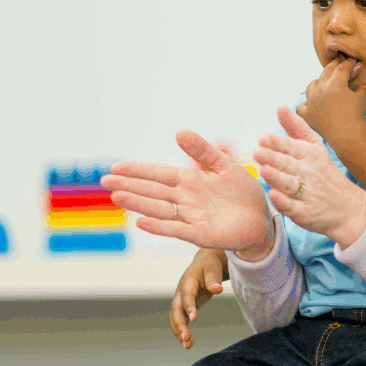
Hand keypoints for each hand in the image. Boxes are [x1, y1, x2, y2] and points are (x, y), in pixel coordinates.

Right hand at [101, 130, 273, 255]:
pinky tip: (141, 221)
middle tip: (104, 181)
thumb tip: (178, 132)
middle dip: (129, 185)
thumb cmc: (242, 192)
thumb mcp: (224, 165)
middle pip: (152, 191)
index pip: (158, 174)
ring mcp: (190, 217)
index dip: (138, 170)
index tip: (116, 167)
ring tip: (117, 197)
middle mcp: (185, 199)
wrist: (260, 218)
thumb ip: (203, 151)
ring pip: (159, 209)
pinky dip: (159, 226)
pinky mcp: (200, 234)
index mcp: (189, 181)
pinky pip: (176, 229)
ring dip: (138, 203)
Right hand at [171, 248, 227, 347]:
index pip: (186, 295)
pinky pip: (181, 320)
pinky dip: (183, 331)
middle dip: (179, 324)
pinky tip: (189, 343)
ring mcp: (181, 300)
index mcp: (187, 281)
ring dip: (179, 331)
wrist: (204, 264)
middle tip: (186, 338)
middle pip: (176, 309)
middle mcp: (181, 292)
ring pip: (176, 318)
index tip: (194, 319)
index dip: (189, 307)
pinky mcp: (185, 307)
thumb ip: (213, 279)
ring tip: (188, 345)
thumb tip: (217, 289)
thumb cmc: (209, 266)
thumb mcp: (212, 268)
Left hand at [254, 105, 365, 247]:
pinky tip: (274, 196)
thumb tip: (280, 106)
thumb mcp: (315, 147)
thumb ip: (295, 127)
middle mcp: (309, 173)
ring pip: (289, 184)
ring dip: (277, 177)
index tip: (263, 138)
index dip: (277, 142)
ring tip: (264, 170)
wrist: (349, 207)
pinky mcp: (306, 212)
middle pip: (288, 164)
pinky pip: (293, 207)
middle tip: (258, 152)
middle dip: (273, 158)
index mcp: (310, 155)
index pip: (291, 146)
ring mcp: (308, 194)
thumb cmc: (326, 173)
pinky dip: (284, 202)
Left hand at [297, 58, 365, 146]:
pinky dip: (306, 104)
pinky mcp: (307, 115)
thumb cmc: (357, 115)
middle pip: (326, 73)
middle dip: (334, 67)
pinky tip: (311, 104)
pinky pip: (302, 106)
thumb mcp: (362, 98)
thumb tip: (363, 86)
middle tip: (339, 65)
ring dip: (317, 83)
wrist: (348, 135)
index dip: (348, 63)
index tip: (352, 61)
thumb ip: (361, 89)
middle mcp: (321, 90)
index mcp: (335, 83)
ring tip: (322, 84)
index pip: (342, 68)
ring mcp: (312, 102)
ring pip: (311, 86)